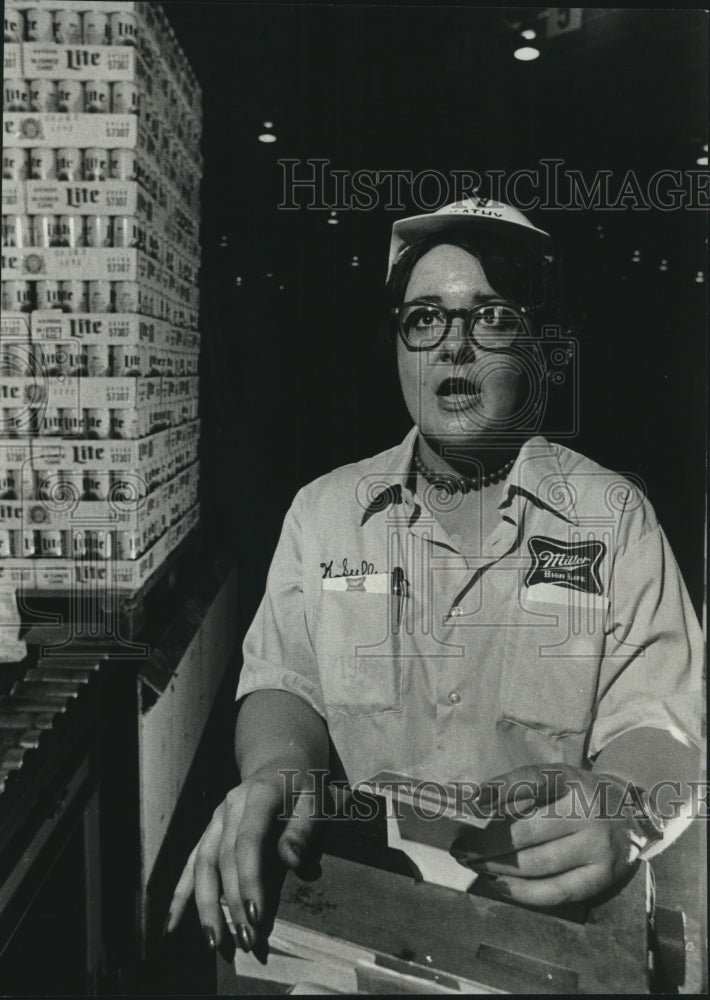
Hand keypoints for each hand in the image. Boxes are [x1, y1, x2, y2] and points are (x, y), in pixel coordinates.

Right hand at [166, 769, 322, 957]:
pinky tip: (172, 925)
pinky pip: (191, 865)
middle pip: (225, 859)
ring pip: (203, 865)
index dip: (250, 879)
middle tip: (247, 942)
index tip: (256, 917)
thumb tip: (294, 863)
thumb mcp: (316, 802)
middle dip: (233, 904)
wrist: (281, 765)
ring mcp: (215, 821)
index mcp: (259, 795)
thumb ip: (304, 832)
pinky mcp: (208, 834)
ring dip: (206, 907)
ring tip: (214, 944)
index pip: (249, 841)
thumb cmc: (303, 790)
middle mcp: (229, 807)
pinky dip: (181, 895)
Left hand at [451, 763, 652, 905]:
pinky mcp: (602, 877)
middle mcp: (588, 813)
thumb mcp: (559, 779)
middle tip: (461, 848)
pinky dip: (524, 891)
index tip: (474, 800)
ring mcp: (597, 847)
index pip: (535, 781)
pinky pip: (557, 891)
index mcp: (573, 781)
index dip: (503, 789)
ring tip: (474, 865)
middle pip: (528, 831)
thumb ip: (523, 788)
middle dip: (488, 843)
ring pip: (539, 863)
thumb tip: (478, 806)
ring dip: (499, 867)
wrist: (634, 814)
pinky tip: (500, 885)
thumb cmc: (581, 795)